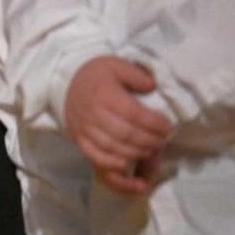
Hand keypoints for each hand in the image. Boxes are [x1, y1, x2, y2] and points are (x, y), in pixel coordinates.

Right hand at [64, 57, 172, 192]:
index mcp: (104, 94)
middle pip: (127, 135)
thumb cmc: (96, 76)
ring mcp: (85, 131)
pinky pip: (97, 161)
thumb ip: (135, 74)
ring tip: (151, 151)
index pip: (134, 114)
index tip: (168, 127)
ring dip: (137, 155)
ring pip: (115, 150)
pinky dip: (115, 169)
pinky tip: (129, 169)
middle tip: (163, 140)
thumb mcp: (115, 65)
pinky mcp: (81, 142)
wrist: (66, 84)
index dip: (155, 124)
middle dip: (150, 141)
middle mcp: (93, 114)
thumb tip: (151, 86)